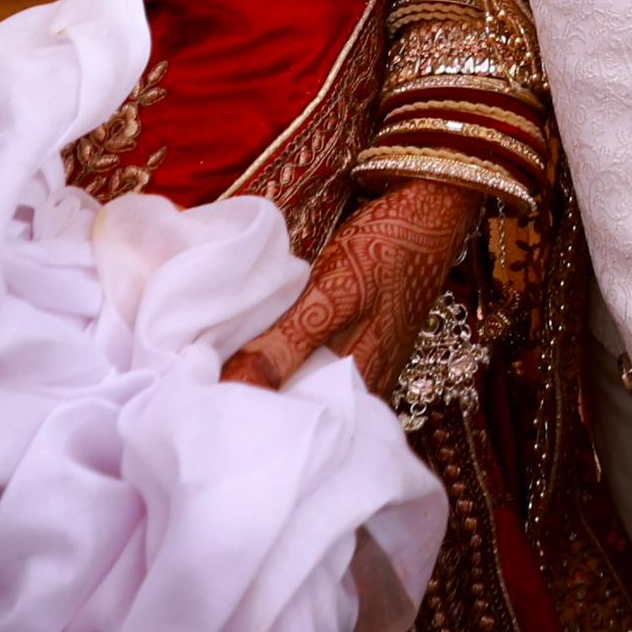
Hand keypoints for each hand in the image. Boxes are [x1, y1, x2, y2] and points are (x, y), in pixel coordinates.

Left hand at [222, 178, 482, 396]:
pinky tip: (256, 348)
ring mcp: (364, 365)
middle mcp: (365, 386)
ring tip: (217, 373)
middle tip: (199, 390)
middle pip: (299, 411)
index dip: (248, 419)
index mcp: (361, 385)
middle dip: (252, 402)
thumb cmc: (386, 248)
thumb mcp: (333, 293)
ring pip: (304, 388)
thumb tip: (230, 390)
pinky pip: (312, 367)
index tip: (201, 408)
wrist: (433, 206)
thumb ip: (285, 346)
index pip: (293, 425)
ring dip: (266, 381)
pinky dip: (283, 360)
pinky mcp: (358, 343)